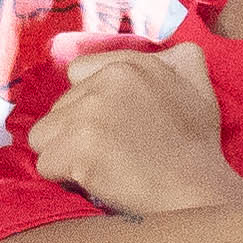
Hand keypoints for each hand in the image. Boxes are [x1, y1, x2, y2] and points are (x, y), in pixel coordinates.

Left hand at [28, 41, 238, 219]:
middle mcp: (103, 82)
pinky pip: (45, 164)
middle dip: (76, 130)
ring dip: (63, 153)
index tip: (110, 123)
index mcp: (129, 65)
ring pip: (44, 134)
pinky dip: (63, 177)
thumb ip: (179, 61)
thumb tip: (168, 52)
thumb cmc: (198, 146)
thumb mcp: (198, 86)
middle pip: (58, 107)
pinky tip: (92, 180)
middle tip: (110, 151)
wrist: (196, 191)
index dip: (88, 101)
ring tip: (96, 166)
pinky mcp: (77, 148)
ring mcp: (87, 114)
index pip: (76, 72)